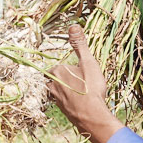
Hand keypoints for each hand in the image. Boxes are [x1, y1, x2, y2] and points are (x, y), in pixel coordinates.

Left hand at [47, 25, 124, 142]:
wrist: (91, 116)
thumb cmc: (90, 88)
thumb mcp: (88, 63)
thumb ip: (80, 45)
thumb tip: (73, 25)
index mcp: (57, 71)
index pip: (60, 66)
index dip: (72, 69)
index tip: (82, 74)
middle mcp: (51, 84)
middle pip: (58, 77)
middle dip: (68, 79)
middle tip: (83, 83)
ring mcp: (55, 98)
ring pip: (59, 89)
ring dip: (68, 90)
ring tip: (81, 92)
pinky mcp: (60, 109)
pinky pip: (63, 101)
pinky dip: (70, 101)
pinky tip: (80, 103)